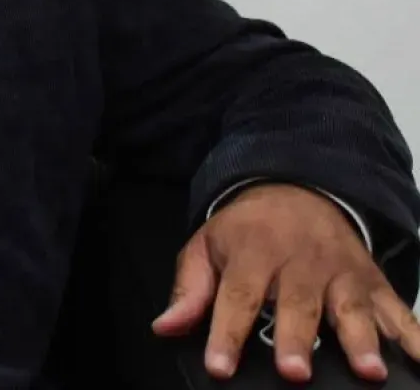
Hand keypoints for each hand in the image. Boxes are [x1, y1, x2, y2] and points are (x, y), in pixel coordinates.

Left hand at [151, 183, 419, 382]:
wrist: (298, 189)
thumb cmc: (247, 230)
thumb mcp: (207, 247)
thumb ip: (189, 289)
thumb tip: (165, 327)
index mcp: (252, 253)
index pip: (236, 297)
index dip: (226, 333)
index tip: (220, 367)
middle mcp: (299, 262)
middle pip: (297, 304)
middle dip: (296, 339)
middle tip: (295, 373)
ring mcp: (341, 272)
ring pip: (351, 306)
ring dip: (361, 339)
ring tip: (369, 371)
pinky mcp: (373, 281)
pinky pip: (397, 308)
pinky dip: (414, 334)